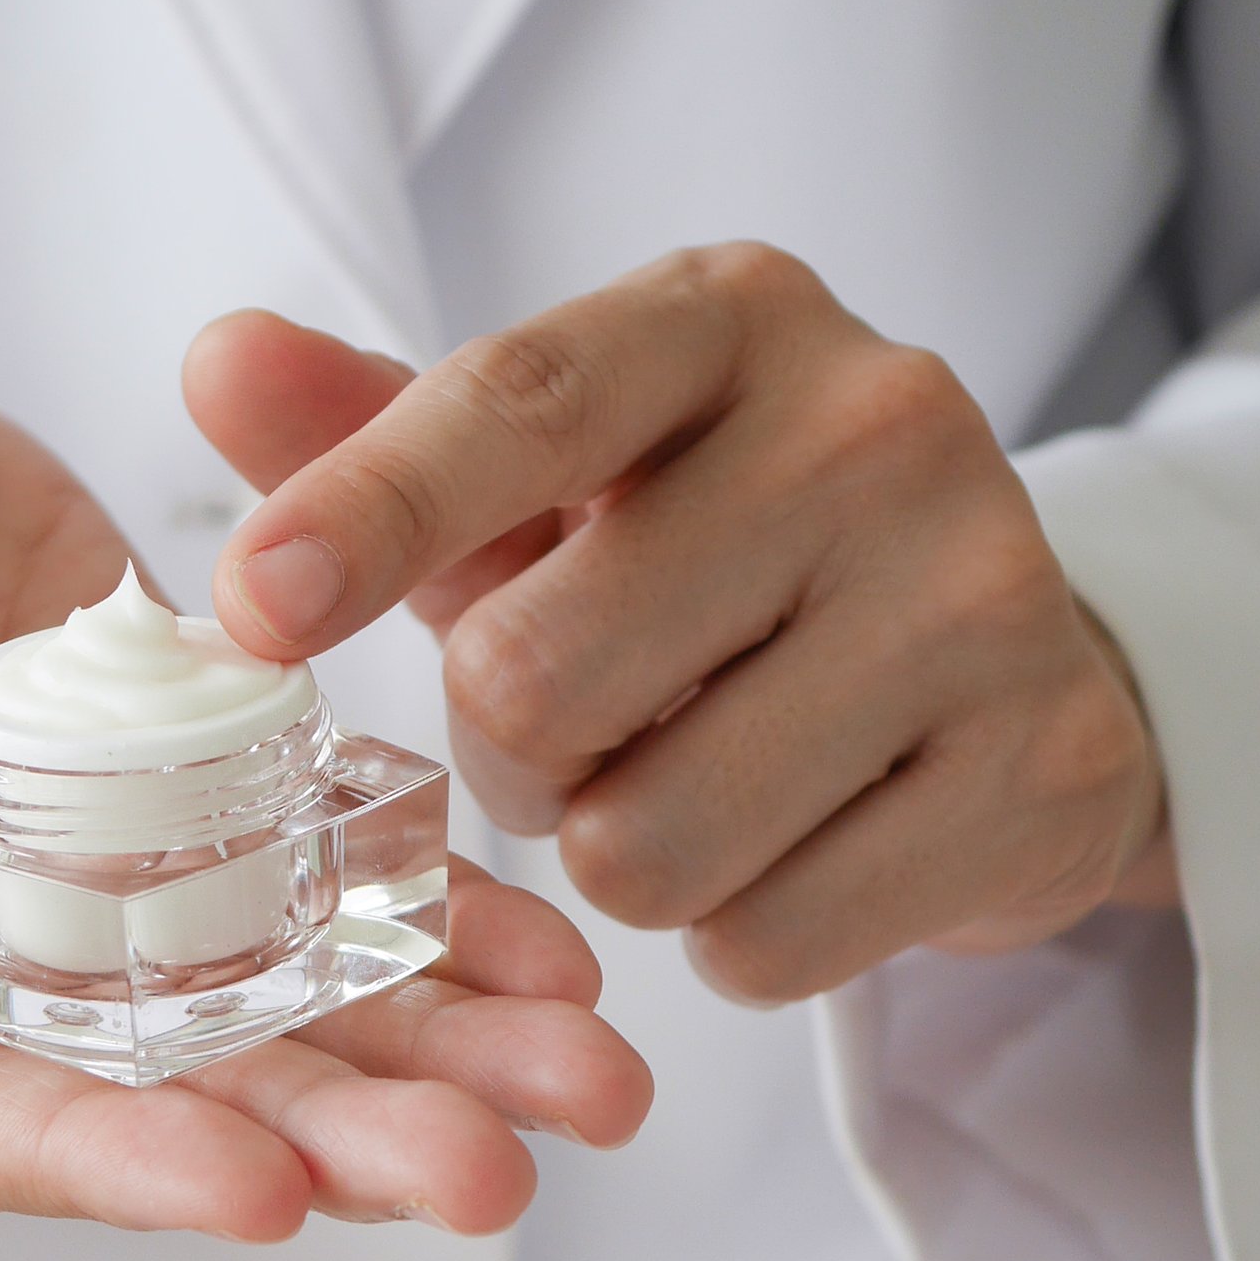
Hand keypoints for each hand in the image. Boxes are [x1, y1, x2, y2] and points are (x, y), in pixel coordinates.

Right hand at [0, 333, 649, 1240]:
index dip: (108, 1163)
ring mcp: (84, 895)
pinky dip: (436, 926)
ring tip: (585, 1081)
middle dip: (333, 1141)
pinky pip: (318, 887)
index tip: (262, 1188)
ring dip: (429, 1060)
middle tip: (497, 1164)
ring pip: (268, 1016)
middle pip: (156, 1100)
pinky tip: (549, 952)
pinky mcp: (181, 801)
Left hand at [188, 246, 1173, 1003]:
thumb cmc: (722, 554)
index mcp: (734, 318)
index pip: (519, 401)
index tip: (253, 608)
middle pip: (540, 674)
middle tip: (576, 728)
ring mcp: (984, 595)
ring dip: (613, 859)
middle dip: (508, 752)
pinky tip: (794, 847)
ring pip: (644, 843)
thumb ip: (378, 432)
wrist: (1012, 658)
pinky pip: (768, 941)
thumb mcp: (551, 475)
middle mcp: (879, 423)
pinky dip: (736, 936)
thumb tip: (216, 361)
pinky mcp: (1043, 768)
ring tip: (686, 783)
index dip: (367, 512)